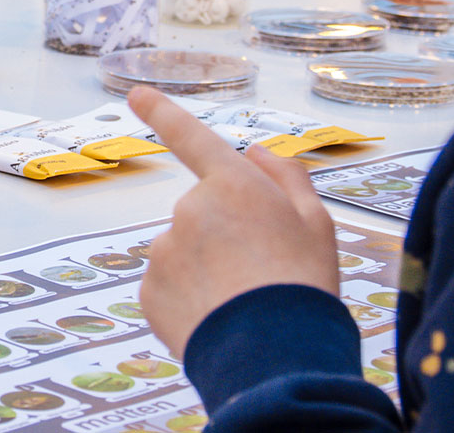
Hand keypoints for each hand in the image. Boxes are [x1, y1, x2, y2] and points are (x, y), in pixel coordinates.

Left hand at [128, 86, 342, 358]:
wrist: (275, 359)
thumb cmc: (304, 286)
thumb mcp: (317, 224)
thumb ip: (287, 179)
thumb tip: (257, 151)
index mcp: (233, 184)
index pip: (192, 137)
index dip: (162, 112)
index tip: (136, 95)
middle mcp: (189, 208)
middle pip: (203, 213)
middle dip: (224, 234)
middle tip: (261, 271)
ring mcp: (163, 250)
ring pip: (184, 252)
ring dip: (206, 269)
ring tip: (242, 303)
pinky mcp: (148, 291)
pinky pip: (169, 287)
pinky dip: (190, 301)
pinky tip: (218, 320)